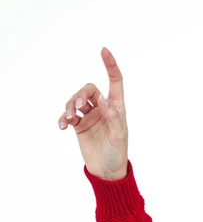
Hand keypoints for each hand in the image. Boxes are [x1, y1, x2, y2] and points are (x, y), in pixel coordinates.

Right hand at [58, 47, 128, 180]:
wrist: (107, 170)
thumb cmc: (118, 152)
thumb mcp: (119, 135)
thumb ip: (113, 117)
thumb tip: (103, 101)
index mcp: (117, 108)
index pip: (115, 81)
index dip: (110, 66)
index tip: (104, 51)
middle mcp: (104, 109)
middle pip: (89, 90)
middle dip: (81, 95)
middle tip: (78, 107)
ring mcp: (91, 116)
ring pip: (76, 101)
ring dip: (70, 106)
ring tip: (69, 118)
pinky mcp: (80, 126)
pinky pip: (69, 115)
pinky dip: (64, 117)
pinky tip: (62, 125)